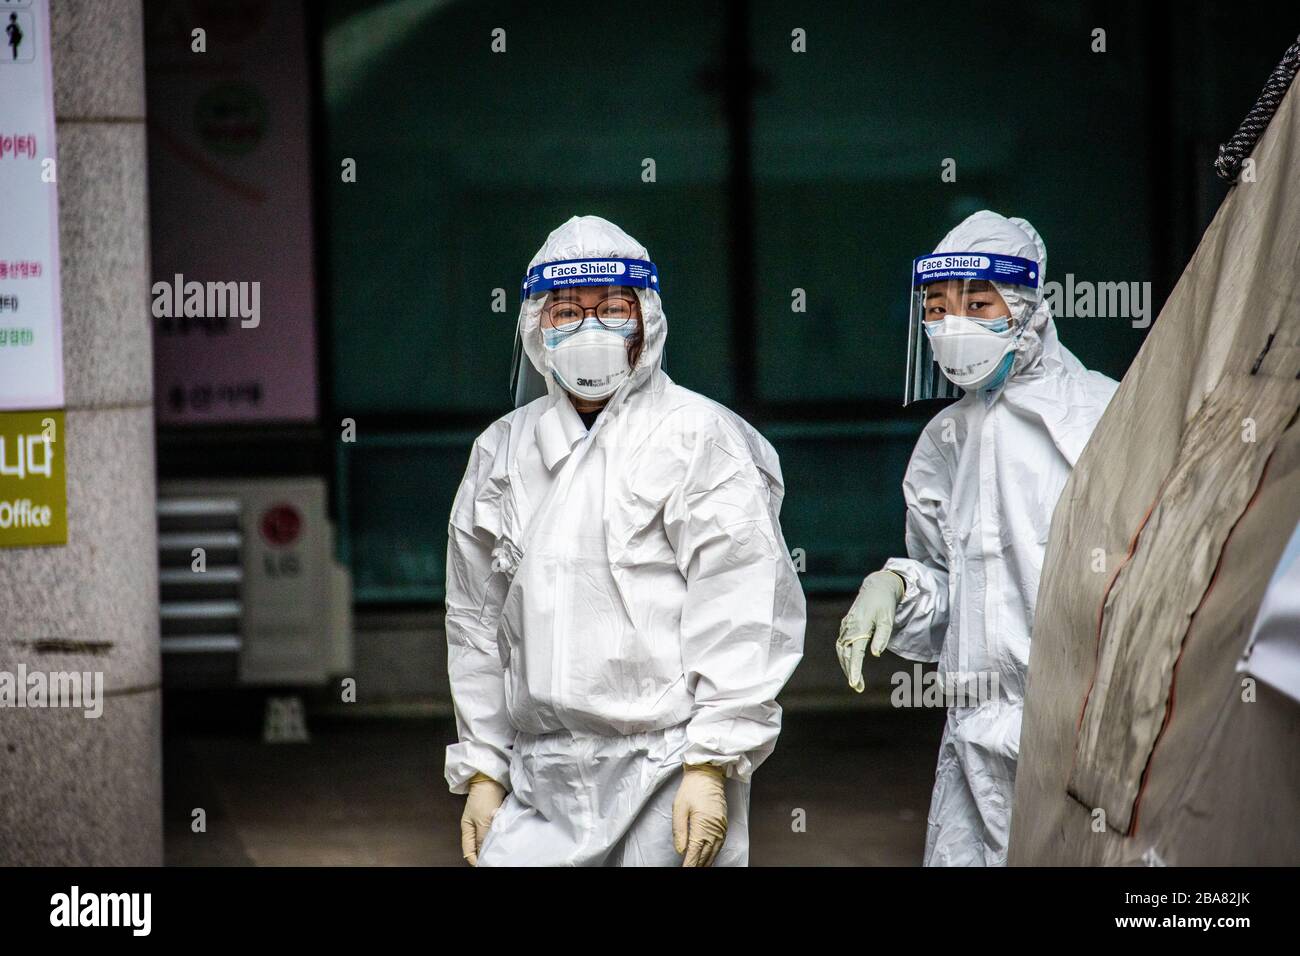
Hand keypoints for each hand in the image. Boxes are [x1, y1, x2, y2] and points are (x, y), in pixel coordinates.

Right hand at [460, 773, 505, 865]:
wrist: (491, 780)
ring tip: (500, 850)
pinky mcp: (492, 818)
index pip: (468, 851)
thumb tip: (483, 853)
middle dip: (485, 853)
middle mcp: (474, 828)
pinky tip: (504, 839)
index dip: (475, 860)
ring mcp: (483, 823)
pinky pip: (494, 831)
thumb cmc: (484, 799)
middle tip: (495, 858)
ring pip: (487, 839)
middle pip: (478, 846)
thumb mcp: (482, 821)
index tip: (484, 864)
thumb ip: (483, 838)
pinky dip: (498, 835)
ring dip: (493, 844)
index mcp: (467, 829)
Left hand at [672, 764, 728, 866]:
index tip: (684, 869)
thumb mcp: (679, 808)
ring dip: (706, 862)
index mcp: (701, 826)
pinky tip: (709, 858)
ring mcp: (720, 828)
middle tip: (689, 869)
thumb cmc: (692, 789)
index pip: (695, 852)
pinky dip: (713, 854)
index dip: (689, 864)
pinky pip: (720, 845)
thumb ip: (679, 831)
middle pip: (705, 855)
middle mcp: (714, 829)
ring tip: (698, 867)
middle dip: (697, 865)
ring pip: (714, 852)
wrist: (708, 774)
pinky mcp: (723, 825)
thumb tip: (681, 850)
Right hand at [836, 570, 904, 690]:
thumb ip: (882, 637)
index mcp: (859, 626)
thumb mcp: (887, 620)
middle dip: (850, 672)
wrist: (877, 587)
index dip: (855, 669)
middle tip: (858, 688)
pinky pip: (842, 644)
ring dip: (846, 666)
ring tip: (855, 681)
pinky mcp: (846, 625)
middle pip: (846, 654)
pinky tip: (850, 664)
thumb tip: (876, 654)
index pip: (856, 653)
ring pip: (842, 650)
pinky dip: (845, 657)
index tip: (855, 683)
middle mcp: (849, 627)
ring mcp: (845, 626)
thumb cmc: (885, 604)